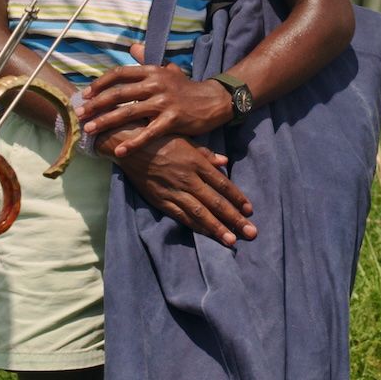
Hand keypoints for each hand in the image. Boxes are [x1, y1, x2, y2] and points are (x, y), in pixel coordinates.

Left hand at [78, 42, 231, 154]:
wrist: (214, 100)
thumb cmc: (187, 88)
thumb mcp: (168, 70)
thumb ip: (148, 60)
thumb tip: (133, 47)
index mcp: (152, 71)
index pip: (120, 74)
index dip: (100, 84)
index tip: (85, 94)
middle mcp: (155, 84)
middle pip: (118, 93)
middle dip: (96, 104)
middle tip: (80, 114)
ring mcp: (164, 102)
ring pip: (128, 112)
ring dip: (106, 122)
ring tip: (90, 131)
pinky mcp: (173, 119)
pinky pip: (148, 133)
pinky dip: (133, 143)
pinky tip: (120, 152)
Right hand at [112, 131, 255, 246]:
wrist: (129, 145)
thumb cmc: (160, 138)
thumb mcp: (186, 139)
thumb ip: (206, 153)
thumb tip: (225, 162)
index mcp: (196, 162)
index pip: (222, 184)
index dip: (237, 198)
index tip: (250, 211)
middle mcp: (188, 179)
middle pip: (215, 202)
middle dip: (234, 219)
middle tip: (251, 233)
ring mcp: (174, 191)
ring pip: (199, 213)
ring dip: (217, 228)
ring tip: (232, 241)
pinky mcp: (160, 200)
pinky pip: (181, 216)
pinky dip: (195, 226)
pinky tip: (207, 235)